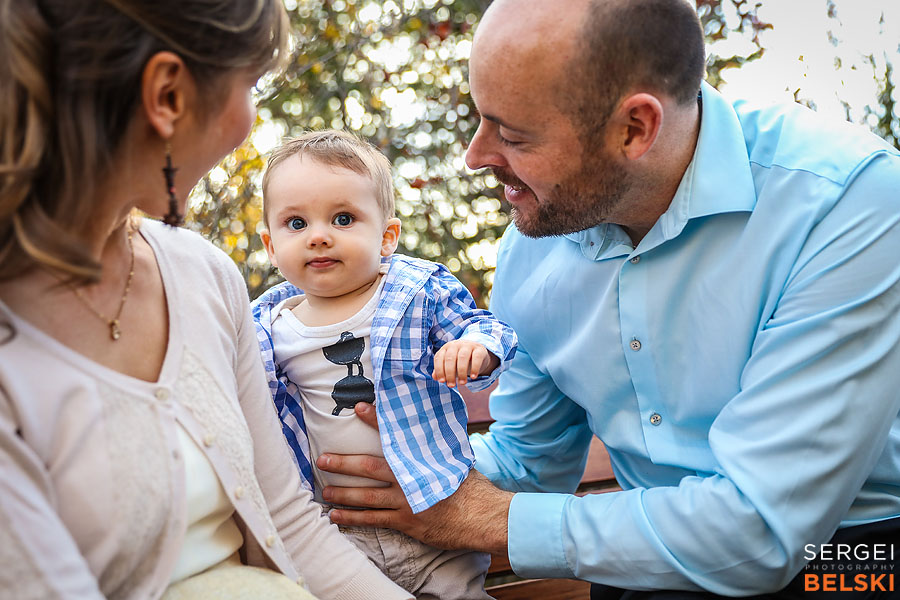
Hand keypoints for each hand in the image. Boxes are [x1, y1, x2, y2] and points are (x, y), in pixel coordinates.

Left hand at [317, 403, 512, 553]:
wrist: (480, 516)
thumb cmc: (469, 485)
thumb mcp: (455, 456)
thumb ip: (437, 442)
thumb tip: (430, 420)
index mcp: (423, 458)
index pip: (396, 434)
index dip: (376, 420)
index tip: (360, 407)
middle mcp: (411, 477)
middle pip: (370, 467)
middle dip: (344, 462)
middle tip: (322, 459)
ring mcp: (407, 501)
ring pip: (367, 496)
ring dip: (343, 492)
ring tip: (324, 490)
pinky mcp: (406, 521)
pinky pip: (374, 519)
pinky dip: (354, 518)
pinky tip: (336, 516)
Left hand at [432, 340, 499, 387]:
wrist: (477, 351)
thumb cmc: (459, 360)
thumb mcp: (450, 364)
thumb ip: (441, 370)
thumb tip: (435, 377)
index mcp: (446, 348)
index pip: (439, 358)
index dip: (439, 370)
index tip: (442, 381)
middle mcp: (455, 345)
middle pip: (450, 358)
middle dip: (450, 373)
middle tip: (451, 385)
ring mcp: (467, 345)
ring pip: (462, 357)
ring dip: (461, 372)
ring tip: (462, 383)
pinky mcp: (479, 349)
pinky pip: (476, 357)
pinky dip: (475, 368)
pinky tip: (473, 377)